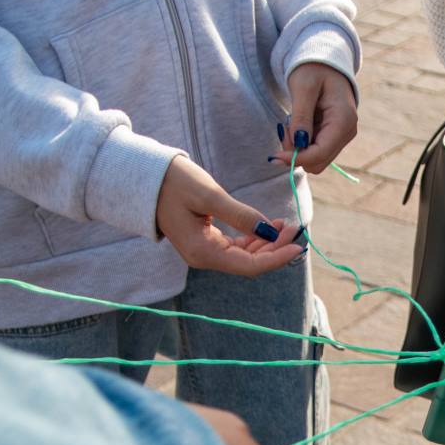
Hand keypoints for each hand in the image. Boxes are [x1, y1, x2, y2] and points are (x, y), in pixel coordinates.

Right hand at [155, 154, 304, 277]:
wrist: (146, 178)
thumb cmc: (174, 183)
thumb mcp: (209, 195)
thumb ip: (240, 215)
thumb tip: (268, 231)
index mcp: (203, 252)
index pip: (249, 266)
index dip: (276, 258)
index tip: (297, 245)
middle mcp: (204, 257)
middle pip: (249, 263)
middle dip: (275, 248)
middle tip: (294, 226)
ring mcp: (205, 251)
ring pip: (245, 256)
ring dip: (267, 243)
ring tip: (284, 224)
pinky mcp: (206, 241)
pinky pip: (236, 247)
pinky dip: (254, 238)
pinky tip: (268, 225)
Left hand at [274, 63, 357, 172]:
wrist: (324, 62)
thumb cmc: (313, 69)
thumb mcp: (303, 88)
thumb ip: (301, 117)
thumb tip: (298, 145)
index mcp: (344, 120)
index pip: (320, 153)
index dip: (296, 158)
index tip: (275, 155)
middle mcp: (347, 132)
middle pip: (318, 162)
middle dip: (296, 152)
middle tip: (284, 129)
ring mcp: (342, 136)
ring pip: (315, 160)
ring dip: (297, 148)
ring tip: (291, 123)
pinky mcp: (334, 137)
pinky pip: (315, 151)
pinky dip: (301, 144)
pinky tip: (297, 125)